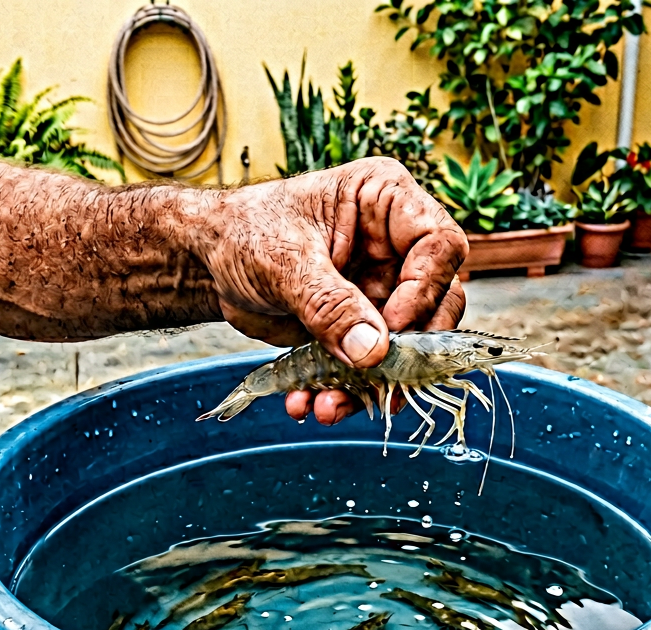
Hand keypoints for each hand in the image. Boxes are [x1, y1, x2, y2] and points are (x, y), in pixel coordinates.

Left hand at [200, 157, 466, 424]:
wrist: (210, 260)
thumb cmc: (246, 232)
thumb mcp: (284, 261)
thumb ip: (329, 305)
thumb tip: (373, 351)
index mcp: (387, 201)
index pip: (440, 246)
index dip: (426, 291)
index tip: (393, 328)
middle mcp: (396, 246)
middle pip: (438, 303)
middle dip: (405, 353)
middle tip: (375, 382)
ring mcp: (383, 289)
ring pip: (406, 347)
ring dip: (372, 385)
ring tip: (328, 407)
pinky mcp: (362, 327)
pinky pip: (371, 367)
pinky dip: (345, 391)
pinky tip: (309, 402)